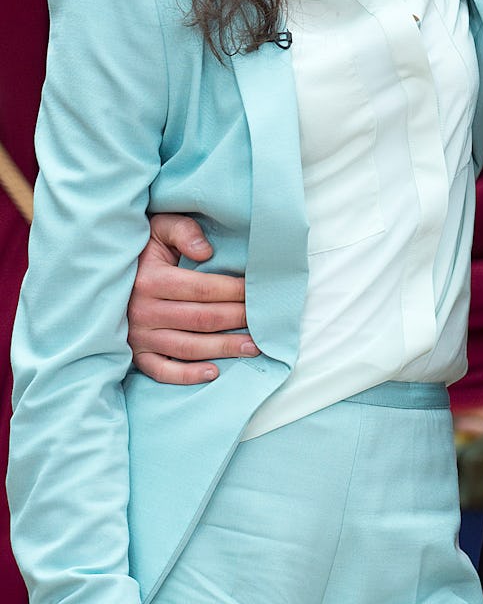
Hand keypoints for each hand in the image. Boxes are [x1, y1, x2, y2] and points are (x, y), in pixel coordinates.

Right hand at [128, 213, 256, 383]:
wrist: (96, 273)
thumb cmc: (138, 250)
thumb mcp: (155, 228)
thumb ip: (182, 230)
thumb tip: (207, 252)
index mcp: (152, 280)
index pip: (204, 289)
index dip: (235, 291)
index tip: (257, 291)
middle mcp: (144, 311)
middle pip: (202, 319)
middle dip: (238, 319)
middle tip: (265, 320)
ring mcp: (138, 336)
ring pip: (190, 347)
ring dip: (225, 348)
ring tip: (254, 347)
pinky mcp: (135, 353)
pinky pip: (163, 371)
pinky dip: (188, 375)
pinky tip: (214, 372)